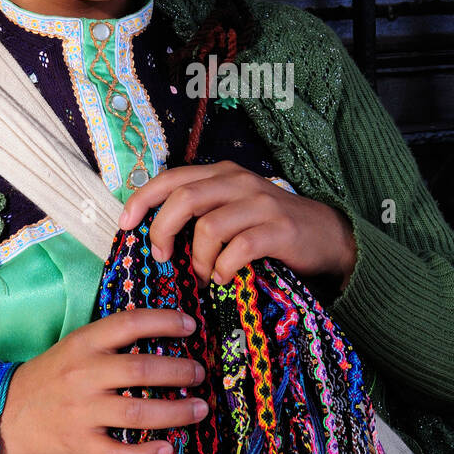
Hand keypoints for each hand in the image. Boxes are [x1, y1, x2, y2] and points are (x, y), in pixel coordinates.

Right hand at [0, 309, 205, 453]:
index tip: (191, 326)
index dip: (164, 322)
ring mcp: (82, 411)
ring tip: (200, 409)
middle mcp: (84, 375)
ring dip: (175, 412)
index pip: (129, 324)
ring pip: (136, 413)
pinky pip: (118, 453)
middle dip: (179, 371)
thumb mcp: (74, 345)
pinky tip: (166, 449)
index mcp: (84, 344)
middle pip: (140, 370)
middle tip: (200, 373)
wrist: (7, 414)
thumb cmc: (51, 376)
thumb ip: (110, 340)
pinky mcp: (80, 443)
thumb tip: (162, 333)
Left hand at [116, 160, 357, 291]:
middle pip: (184, 199)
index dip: (142, 199)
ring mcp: (260, 204)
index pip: (171, 177)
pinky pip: (240, 248)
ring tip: (203, 274)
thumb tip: (154, 232)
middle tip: (161, 257)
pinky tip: (225, 278)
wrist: (328, 235)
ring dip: (197, 259)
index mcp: (222, 174)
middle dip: (162, 231)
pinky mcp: (279, 229)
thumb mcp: (233, 208)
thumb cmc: (270, 227)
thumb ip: (201, 211)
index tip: (124, 224)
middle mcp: (239, 182)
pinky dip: (225, 267)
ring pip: (209, 227)